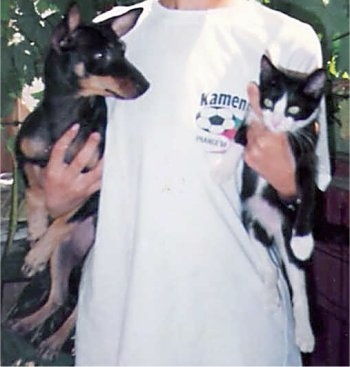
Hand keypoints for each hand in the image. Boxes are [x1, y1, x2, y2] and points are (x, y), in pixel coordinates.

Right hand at [42, 124, 102, 216]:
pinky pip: (102, 181)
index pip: (60, 150)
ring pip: (96, 172)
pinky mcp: (89, 192)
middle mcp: (67, 179)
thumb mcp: (46, 172)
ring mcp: (80, 186)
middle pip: (81, 160)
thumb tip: (66, 138)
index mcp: (54, 171)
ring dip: (104, 159)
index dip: (67, 137)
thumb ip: (55, 159)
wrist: (55, 208)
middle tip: (96, 135)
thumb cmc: (51, 186)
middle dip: (90, 146)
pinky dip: (108, 172)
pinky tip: (114, 162)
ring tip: (110, 148)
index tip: (76, 127)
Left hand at [244, 82, 296, 198]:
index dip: (256, 99)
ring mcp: (251, 151)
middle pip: (254, 122)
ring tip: (266, 141)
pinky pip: (247, 144)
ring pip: (250, 132)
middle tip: (266, 125)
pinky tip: (262, 149)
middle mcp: (260, 142)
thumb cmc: (293, 159)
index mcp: (274, 136)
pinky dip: (253, 143)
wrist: (286, 180)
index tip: (250, 86)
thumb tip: (272, 115)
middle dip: (259, 120)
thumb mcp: (291, 139)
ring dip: (256, 132)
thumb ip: (279, 127)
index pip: (263, 114)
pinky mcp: (247, 157)